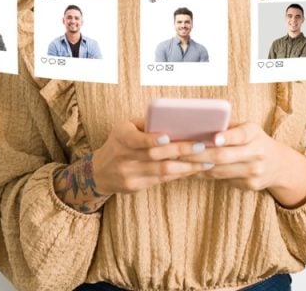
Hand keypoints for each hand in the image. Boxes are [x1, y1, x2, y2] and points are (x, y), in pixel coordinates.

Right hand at [91, 119, 210, 194]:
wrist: (99, 172)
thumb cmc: (119, 143)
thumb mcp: (125, 128)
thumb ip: (146, 124)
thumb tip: (176, 118)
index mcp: (121, 137)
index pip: (136, 139)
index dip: (151, 139)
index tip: (168, 137)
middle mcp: (124, 157)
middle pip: (155, 156)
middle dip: (181, 150)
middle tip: (202, 146)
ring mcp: (129, 174)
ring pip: (162, 171)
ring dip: (187, 166)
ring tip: (207, 161)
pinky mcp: (135, 187)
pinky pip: (162, 180)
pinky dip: (180, 174)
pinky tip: (194, 169)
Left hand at [181, 122, 305, 207]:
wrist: (279, 165)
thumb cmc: (253, 141)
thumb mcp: (246, 129)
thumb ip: (226, 126)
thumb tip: (197, 122)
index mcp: (254, 133)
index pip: (241, 135)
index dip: (227, 137)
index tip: (215, 138)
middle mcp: (257, 152)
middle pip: (223, 156)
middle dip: (198, 154)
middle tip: (178, 151)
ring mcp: (255, 171)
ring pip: (220, 171)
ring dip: (198, 166)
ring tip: (179, 161)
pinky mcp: (250, 185)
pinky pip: (222, 180)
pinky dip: (206, 174)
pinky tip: (192, 170)